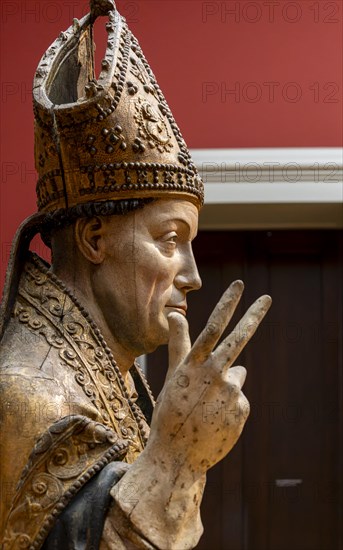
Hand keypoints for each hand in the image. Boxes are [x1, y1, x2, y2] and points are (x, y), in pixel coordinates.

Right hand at [147, 280, 271, 474]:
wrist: (177, 456)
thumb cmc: (170, 412)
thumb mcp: (172, 376)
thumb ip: (179, 344)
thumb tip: (176, 314)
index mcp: (193, 365)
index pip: (213, 328)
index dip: (227, 305)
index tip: (240, 286)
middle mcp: (213, 374)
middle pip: (238, 339)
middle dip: (253, 316)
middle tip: (267, 298)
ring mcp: (229, 393)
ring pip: (236, 377)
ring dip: (226, 386)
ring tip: (206, 408)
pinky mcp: (241, 410)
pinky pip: (240, 399)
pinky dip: (230, 406)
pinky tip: (215, 420)